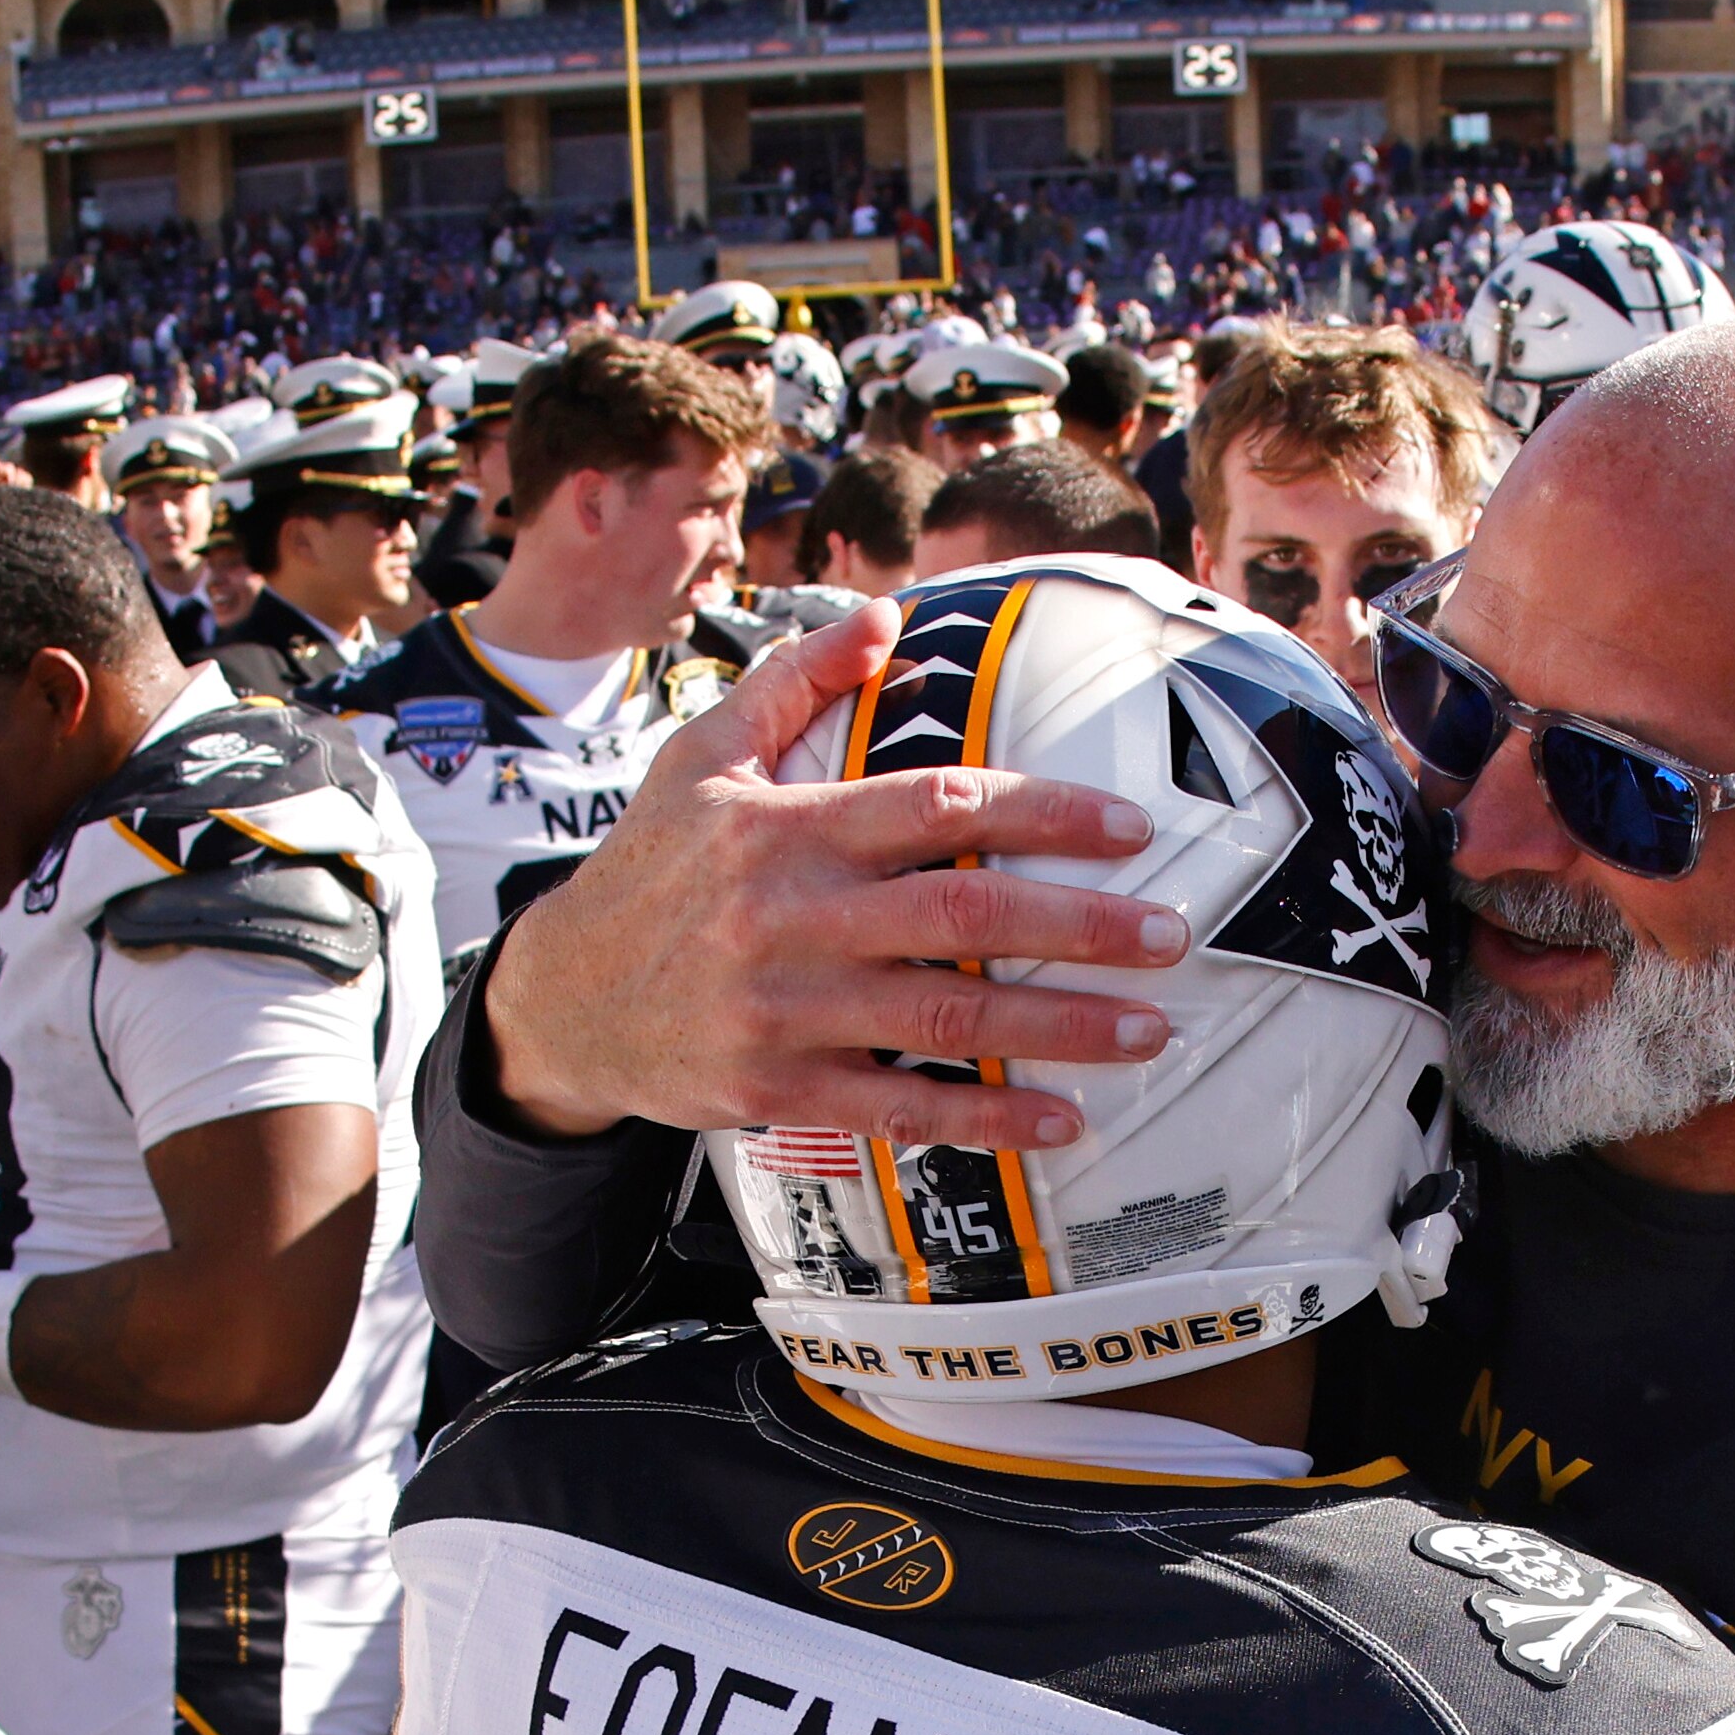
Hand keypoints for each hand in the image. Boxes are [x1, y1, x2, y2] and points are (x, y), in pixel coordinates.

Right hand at [482, 598, 1181, 1147]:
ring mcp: (787, 1010)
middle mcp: (791, 916)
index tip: (1130, 827)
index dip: (1042, 812)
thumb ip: (798, 683)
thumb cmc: (652, 867)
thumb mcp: (703, 756)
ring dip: (1058, 1027)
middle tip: (1170, 934)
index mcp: (786, 826)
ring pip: (947, 1018)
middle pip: (961, 914)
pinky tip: (1064, 1120)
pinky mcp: (780, 1087)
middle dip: (1079, 925)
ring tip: (1147, 1029)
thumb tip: (887, 615)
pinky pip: (903, 1109)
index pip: (937, 804)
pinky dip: (988, 1119)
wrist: (563, 998)